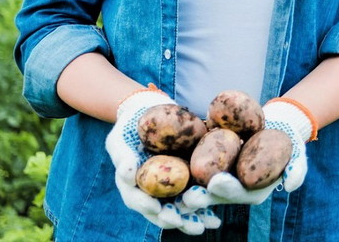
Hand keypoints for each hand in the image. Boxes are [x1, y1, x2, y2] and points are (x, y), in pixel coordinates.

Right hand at [103, 87, 221, 232]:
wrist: (149, 113)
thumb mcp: (120, 138)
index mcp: (134, 186)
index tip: (156, 209)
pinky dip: (207, 205)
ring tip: (208, 226)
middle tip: (185, 224)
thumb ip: (123, 155)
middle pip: (162, 211)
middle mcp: (152, 193)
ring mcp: (171, 189)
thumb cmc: (130, 127)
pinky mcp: (188, 180)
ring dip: (194, 219)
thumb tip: (128, 170)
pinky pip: (198, 195)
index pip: (138, 200)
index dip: (146, 206)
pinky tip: (218, 217)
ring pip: (181, 208)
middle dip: (175, 219)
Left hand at [186, 98, 313, 206]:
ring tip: (174, 186)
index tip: (218, 182)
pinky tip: (167, 166)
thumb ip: (296, 170)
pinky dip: (181, 171)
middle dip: (201, 195)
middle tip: (189, 193)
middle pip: (215, 194)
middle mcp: (233, 190)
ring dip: (187, 189)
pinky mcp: (208, 166)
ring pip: (200, 186)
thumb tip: (290, 185)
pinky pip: (193, 169)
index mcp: (252, 192)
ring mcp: (218, 179)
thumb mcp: (297, 153)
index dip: (227, 189)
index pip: (238, 193)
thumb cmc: (287, 140)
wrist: (275, 125)